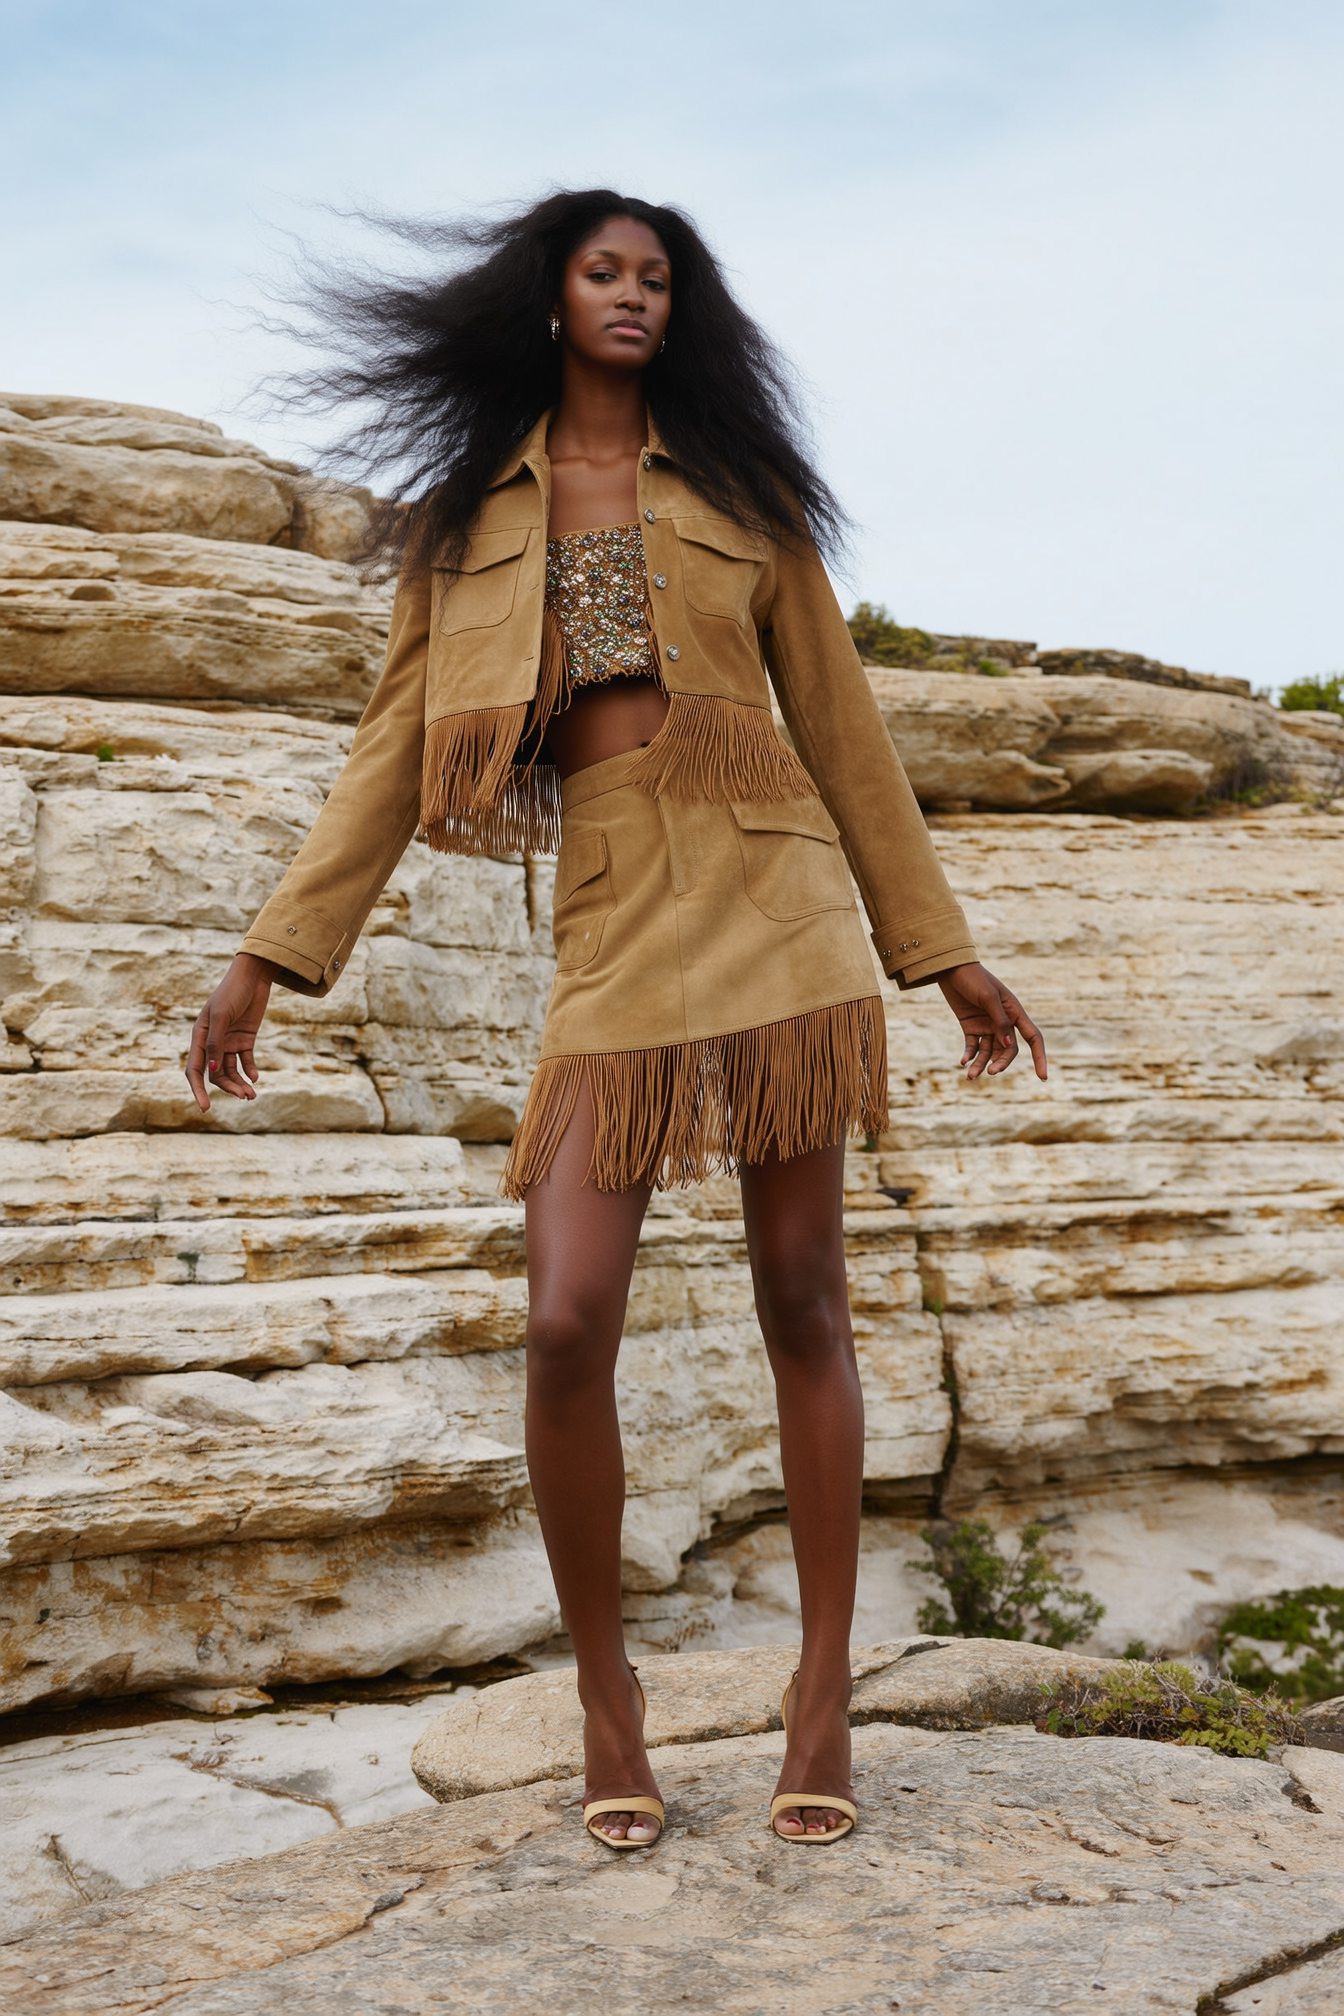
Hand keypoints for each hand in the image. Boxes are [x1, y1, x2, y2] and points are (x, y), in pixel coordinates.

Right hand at [185, 954, 277, 1109]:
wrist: (253, 976)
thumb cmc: (232, 991)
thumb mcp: (221, 1016)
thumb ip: (215, 1042)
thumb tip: (214, 1071)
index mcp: (199, 1037)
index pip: (195, 1070)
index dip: (198, 1090)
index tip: (205, 1108)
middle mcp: (212, 1042)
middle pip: (216, 1074)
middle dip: (229, 1088)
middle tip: (245, 1097)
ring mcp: (229, 1042)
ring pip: (231, 1071)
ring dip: (241, 1083)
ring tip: (253, 1094)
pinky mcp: (245, 1040)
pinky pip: (246, 1062)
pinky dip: (250, 1071)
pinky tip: (256, 1077)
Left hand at [936, 963, 1046, 1080]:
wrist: (951, 969)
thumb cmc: (974, 979)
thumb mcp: (988, 998)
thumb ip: (999, 1021)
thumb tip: (1008, 1046)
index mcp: (1015, 1012)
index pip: (1033, 1038)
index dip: (1040, 1057)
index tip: (1043, 1077)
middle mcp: (1004, 1021)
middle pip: (1008, 1050)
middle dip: (1001, 1063)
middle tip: (990, 1072)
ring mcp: (987, 1025)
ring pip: (989, 1052)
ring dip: (982, 1064)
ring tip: (970, 1075)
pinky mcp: (971, 1027)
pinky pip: (973, 1046)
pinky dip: (969, 1055)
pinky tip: (963, 1062)